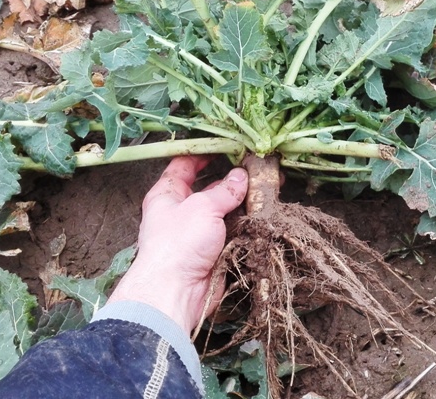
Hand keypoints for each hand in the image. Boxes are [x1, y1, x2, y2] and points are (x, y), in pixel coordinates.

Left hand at [106, 156, 248, 333]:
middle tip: (257, 168)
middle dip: (232, 180)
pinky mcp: (213, 251)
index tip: (227, 144)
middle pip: (209, 188)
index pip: (184, 165)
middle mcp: (182, 211)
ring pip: (224, 211)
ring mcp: (198, 232)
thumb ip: (224, 191)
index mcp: (168, 194)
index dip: (204, 153)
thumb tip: (241, 176)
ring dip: (243, 203)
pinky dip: (247, 225)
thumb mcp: (202, 207)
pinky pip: (233, 232)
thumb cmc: (178, 243)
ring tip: (268, 188)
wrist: (177, 292)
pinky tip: (264, 213)